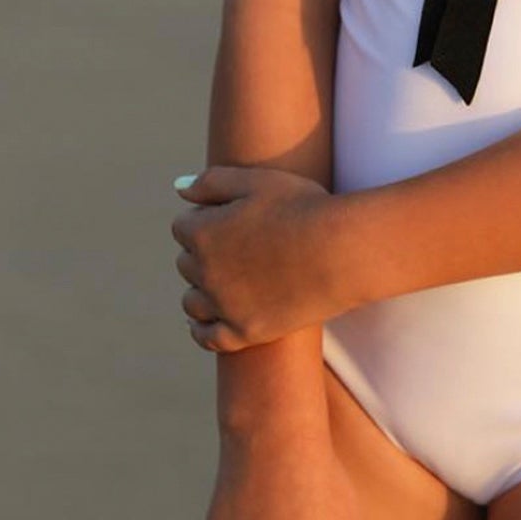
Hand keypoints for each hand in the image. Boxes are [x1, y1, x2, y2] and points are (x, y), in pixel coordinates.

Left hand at [171, 166, 348, 351]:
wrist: (341, 251)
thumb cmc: (304, 207)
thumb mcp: (257, 181)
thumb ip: (212, 181)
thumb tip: (179, 188)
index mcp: (203, 232)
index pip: (183, 226)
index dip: (205, 219)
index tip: (230, 219)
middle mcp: (205, 272)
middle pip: (186, 262)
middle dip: (203, 253)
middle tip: (236, 246)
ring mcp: (224, 306)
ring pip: (192, 301)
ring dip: (201, 289)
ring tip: (223, 281)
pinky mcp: (244, 332)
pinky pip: (207, 338)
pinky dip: (201, 329)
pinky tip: (204, 322)